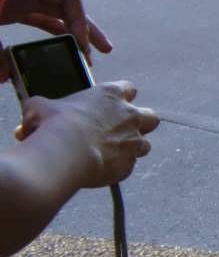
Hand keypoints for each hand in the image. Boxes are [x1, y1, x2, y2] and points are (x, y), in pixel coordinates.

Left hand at [0, 0, 111, 62]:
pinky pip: (42, 20)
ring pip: (57, 15)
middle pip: (69, 8)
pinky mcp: (13, 9)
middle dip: (87, 29)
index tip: (83, 44)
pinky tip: (66, 47)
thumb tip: (6, 74)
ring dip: (74, 33)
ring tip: (88, 54)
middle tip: (105, 49)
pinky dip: (56, 32)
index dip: (82, 20)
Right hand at [17, 81, 158, 186]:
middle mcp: (130, 116)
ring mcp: (133, 141)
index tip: (111, 104)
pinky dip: (117, 167)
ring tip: (111, 152)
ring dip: (132, 147)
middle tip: (122, 130)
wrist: (64, 153)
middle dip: (140, 123)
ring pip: (145, 144)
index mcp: (111, 95)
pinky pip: (129, 165)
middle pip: (150, 117)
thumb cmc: (53, 125)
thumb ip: (42, 107)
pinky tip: (101, 168)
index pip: (128, 88)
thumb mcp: (39, 107)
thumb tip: (31, 115)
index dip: (121, 97)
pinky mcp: (129, 164)